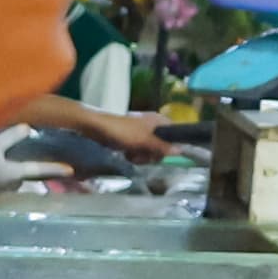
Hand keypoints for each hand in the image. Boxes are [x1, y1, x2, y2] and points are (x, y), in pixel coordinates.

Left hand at [48, 102, 166, 160]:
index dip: (171, 146)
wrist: (96, 128)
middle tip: (144, 156)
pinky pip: (140, 151)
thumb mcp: (144, 140)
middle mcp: (153, 126)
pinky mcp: (132, 139)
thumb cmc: (122, 131)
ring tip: (132, 155)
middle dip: (153, 154)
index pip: (175, 134)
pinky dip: (135, 155)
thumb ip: (162, 146)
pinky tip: (127, 155)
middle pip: (163, 145)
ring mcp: (142, 133)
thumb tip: (181, 151)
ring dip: (142, 156)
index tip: (163, 154)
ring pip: (151, 150)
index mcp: (159, 121)